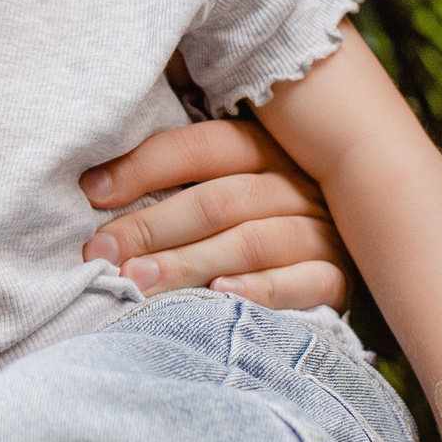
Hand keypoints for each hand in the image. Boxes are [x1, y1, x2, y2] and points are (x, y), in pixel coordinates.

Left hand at [78, 118, 354, 310]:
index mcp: (265, 149)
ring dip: (192, 262)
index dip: (145, 168)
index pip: (202, 148)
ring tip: (141, 280)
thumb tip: (93, 185)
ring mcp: (322, 231)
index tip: (92, 192)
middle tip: (104, 252)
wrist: (349, 249)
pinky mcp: (340, 277)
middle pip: (220, 200)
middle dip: (154, 227)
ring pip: (255, 241)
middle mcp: (297, 184)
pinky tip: (222, 294)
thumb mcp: (223, 183)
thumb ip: (178, 178)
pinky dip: (262, 289)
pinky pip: (306, 282)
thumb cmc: (251, 219)